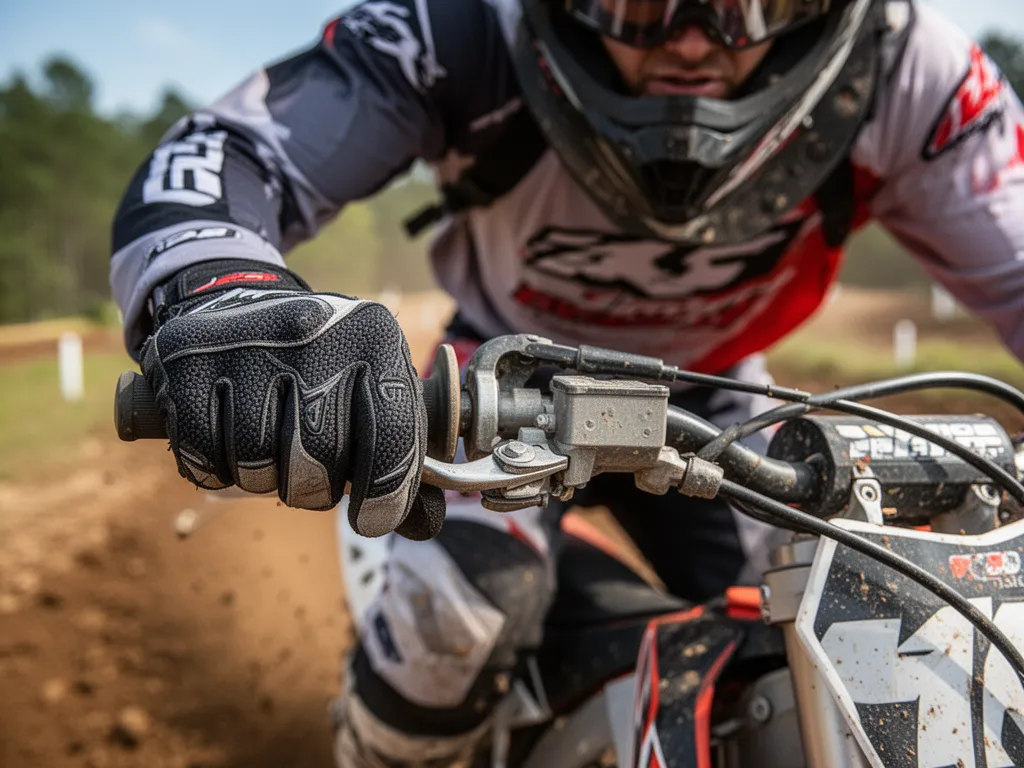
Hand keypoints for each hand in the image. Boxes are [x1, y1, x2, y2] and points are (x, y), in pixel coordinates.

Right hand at [139, 260, 444, 539]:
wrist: (235, 305)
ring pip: (257, 463)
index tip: (371, 521)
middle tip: (313, 479)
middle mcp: (312, 328)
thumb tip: (425, 525)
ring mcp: (244, 341)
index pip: (390, 436)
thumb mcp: (373, 388)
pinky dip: (219, 470)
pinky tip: (231, 445)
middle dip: (317, 489)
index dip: (385, 496)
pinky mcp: (185, 359)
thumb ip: (404, 457)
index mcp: (374, 335)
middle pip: (319, 458)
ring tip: (274, 456)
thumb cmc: (322, 366)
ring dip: (266, 481)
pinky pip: (203, 455)